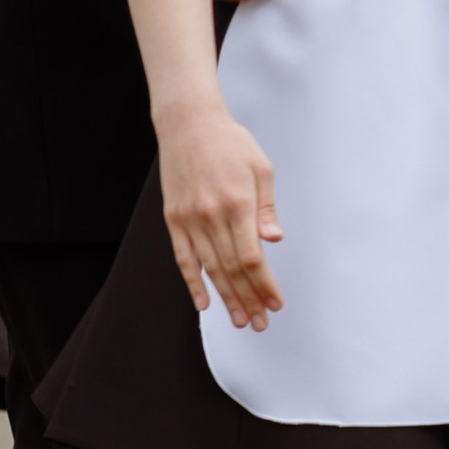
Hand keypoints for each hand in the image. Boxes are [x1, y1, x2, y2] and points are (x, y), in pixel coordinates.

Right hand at [155, 93, 282, 330]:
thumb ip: (266, 209)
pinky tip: (203, 303)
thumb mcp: (261, 169)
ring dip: (226, 298)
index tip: (275, 303)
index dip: (265, 285)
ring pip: (210, 269)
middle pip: (232, 269)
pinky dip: (193, 283)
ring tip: (239, 320)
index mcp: (238, 204)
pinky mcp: (173, 219)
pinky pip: (183, 258)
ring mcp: (190, 219)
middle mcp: (212, 216)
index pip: (253, 257)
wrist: (189, 125)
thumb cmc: (231, 144)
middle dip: (248, 300)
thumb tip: (273, 240)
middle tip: (259, 324)